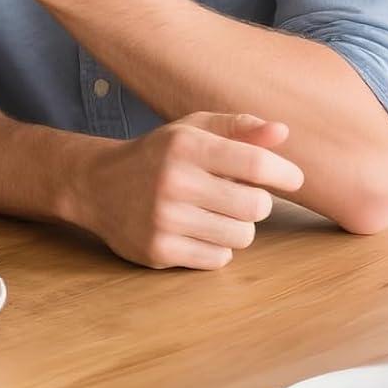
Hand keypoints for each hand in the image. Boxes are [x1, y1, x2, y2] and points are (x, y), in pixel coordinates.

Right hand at [77, 113, 305, 269]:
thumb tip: (283, 132)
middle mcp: (173, 180)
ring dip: (235, 227)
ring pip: (241, 236)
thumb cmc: (156, 156)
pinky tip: (193, 231)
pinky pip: (218, 259)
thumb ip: (237, 128)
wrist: (96, 185)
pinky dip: (215, 248)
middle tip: (237, 195)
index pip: (256, 164)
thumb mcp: (190, 130)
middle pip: (256, 206)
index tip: (292, 178)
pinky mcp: (158, 250)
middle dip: (256, 202)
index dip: (285, 173)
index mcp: (184, 145)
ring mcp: (164, 219)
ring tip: (211, 213)